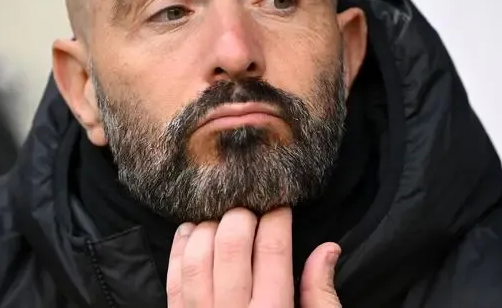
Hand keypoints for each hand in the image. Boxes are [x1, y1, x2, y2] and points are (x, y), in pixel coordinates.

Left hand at [166, 207, 341, 306]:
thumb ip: (320, 295)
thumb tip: (328, 248)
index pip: (273, 250)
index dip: (277, 218)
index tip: (280, 205)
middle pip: (231, 245)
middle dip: (241, 215)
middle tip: (250, 208)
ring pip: (197, 257)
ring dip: (207, 227)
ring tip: (222, 217)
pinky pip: (173, 280)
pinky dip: (180, 249)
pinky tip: (191, 232)